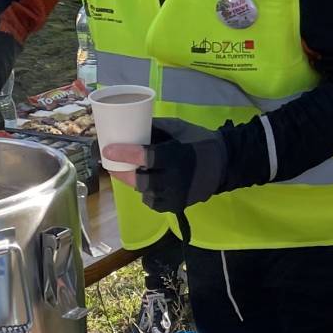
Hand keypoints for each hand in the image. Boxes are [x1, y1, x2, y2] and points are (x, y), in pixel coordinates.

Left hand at [105, 122, 228, 213]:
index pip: (145, 157)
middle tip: (112, 165)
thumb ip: (155, 128)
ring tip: (130, 173)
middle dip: (123, 173)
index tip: (107, 150)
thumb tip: (129, 126)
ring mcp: (177, 195)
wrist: (225, 163)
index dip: (124, 154)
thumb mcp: (178, 127)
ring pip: (145, 192)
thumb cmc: (200, 141)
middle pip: (140, 180)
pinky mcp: (178, 205)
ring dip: (135, 183)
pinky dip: (147, 193)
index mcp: (176, 155)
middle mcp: (175, 178)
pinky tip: (147, 184)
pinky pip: (154, 203)